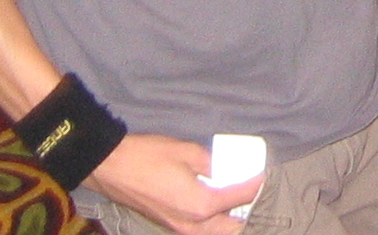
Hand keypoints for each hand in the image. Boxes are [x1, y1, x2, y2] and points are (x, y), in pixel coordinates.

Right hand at [87, 133, 262, 234]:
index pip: (239, 197)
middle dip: (246, 212)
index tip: (265, 174)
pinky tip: (215, 205)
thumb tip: (226, 169)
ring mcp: (179, 227)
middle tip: (254, 192)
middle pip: (231, 227)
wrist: (111, 167)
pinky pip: (199, 230)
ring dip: (229, 221)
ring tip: (238, 202)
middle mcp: (193, 223)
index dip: (256, 184)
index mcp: (201, 204)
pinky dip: (212, 222)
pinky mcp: (169, 224)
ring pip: (214, 233)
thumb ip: (212, 163)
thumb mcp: (187, 152)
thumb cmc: (148, 157)